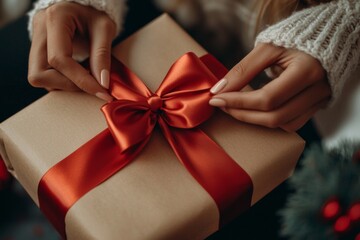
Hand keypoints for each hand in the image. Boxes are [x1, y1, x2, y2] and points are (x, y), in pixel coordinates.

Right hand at [28, 2, 114, 101]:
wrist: (83, 7)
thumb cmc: (94, 14)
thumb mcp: (105, 28)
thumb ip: (102, 54)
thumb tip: (103, 83)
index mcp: (55, 19)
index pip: (59, 59)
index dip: (80, 80)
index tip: (101, 91)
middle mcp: (39, 31)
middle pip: (40, 73)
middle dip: (68, 84)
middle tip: (93, 83)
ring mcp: (35, 42)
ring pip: (39, 77)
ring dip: (64, 84)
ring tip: (86, 76)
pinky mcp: (38, 52)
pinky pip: (45, 76)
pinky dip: (63, 81)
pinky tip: (78, 73)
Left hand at [209, 43, 330, 131]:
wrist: (321, 38)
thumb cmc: (292, 40)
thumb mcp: (266, 48)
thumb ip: (243, 70)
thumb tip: (218, 90)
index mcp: (308, 70)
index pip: (267, 98)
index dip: (238, 102)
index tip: (216, 99)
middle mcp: (318, 90)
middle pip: (275, 117)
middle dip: (242, 114)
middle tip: (222, 105)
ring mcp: (320, 100)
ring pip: (283, 124)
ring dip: (255, 119)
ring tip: (237, 106)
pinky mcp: (318, 106)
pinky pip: (292, 123)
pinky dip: (271, 119)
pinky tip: (256, 108)